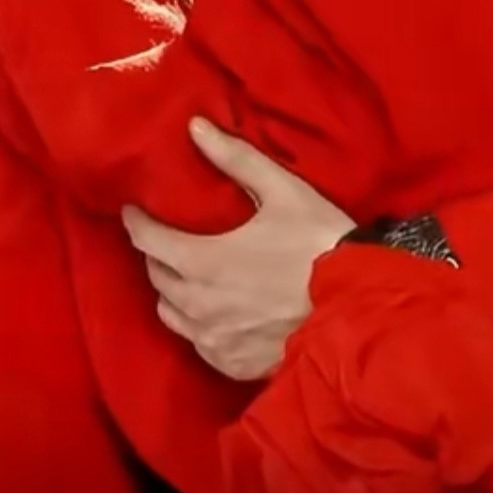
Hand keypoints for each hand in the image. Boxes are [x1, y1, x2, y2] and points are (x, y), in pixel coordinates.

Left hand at [121, 119, 353, 381]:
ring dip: (174, 291)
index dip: (136, 220)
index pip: (146, 239)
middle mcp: (197, 305)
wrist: (358, 311)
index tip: (134, 209)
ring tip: (189, 274)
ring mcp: (213, 340)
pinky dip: (198, 325)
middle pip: (156, 276)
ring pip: (171, 313)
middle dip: (156, 253)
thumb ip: (235, 158)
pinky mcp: (232, 365)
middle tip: (169, 237)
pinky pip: (198, 343)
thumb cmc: (320, 244)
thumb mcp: (284, 191)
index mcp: (201, 261)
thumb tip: (195, 127)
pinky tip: (217, 312)